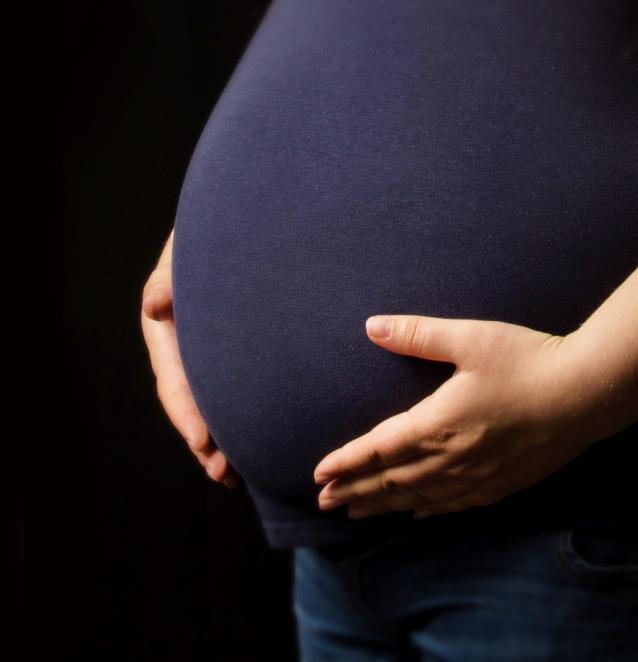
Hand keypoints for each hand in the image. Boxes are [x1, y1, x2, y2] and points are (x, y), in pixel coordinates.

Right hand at [141, 228, 240, 488]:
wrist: (250, 222)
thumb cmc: (216, 235)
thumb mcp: (189, 251)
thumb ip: (171, 277)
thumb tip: (153, 306)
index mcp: (167, 326)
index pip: (173, 377)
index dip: (186, 412)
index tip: (204, 441)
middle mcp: (185, 345)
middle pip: (191, 401)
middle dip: (205, 440)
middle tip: (224, 473)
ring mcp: (209, 352)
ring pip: (213, 403)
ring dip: (223, 439)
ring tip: (236, 474)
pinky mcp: (235, 354)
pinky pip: (236, 390)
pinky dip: (244, 417)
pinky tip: (260, 443)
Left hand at [312, 314, 600, 519]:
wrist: (587, 394)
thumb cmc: (528, 361)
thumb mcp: (470, 339)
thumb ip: (418, 335)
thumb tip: (372, 326)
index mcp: (436, 423)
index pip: (378, 450)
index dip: (346, 463)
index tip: (317, 474)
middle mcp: (451, 458)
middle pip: (391, 482)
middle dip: (354, 492)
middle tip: (323, 504)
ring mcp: (478, 475)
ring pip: (419, 499)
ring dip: (383, 506)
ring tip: (356, 514)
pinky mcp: (503, 483)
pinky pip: (455, 505)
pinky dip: (428, 511)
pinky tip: (418, 515)